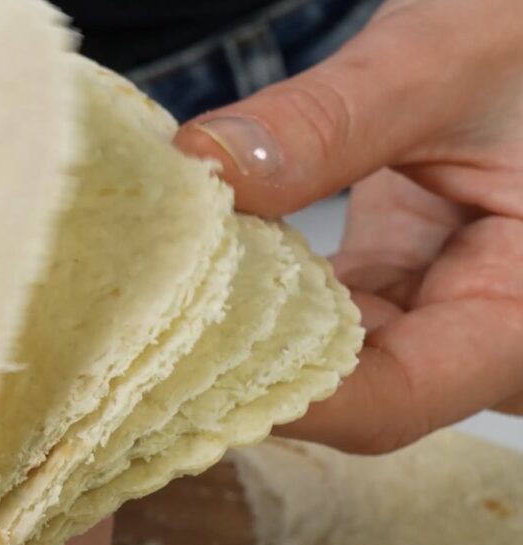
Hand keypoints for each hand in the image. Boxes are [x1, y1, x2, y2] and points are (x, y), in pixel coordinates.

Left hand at [174, 0, 522, 453]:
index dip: (290, 401)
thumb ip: (332, 118)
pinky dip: (256, 297)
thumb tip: (205, 163)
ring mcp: (426, 320)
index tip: (191, 369)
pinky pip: (313, 321)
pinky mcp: (386, 293)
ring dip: (241, 335)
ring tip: (156, 304)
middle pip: (345, 398)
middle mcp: (473, 340)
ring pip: (319, 364)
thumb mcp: (448, 60)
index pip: (393, 400)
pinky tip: (200, 270)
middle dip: (245, 371)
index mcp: (519, 314)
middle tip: (142, 342)